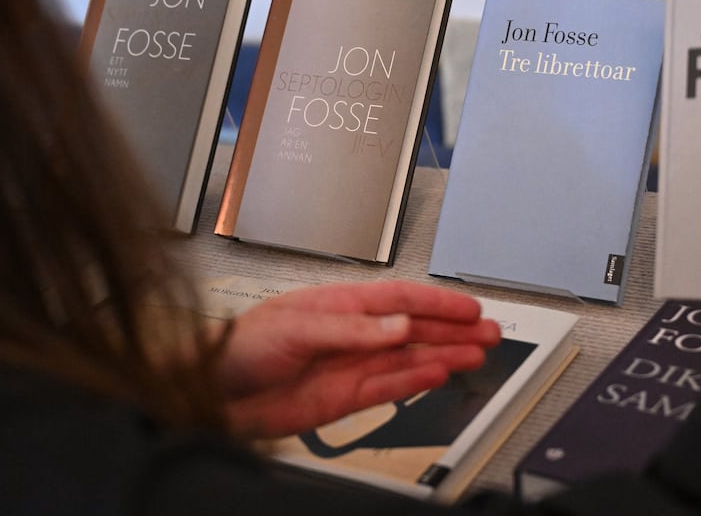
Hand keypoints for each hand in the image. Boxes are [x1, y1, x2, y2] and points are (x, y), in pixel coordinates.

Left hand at [215, 281, 500, 438]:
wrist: (211, 393)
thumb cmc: (239, 347)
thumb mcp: (296, 326)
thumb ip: (352, 329)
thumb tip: (397, 326)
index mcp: (339, 305)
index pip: (400, 301)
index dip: (437, 304)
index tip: (469, 308)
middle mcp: (351, 335)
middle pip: (413, 331)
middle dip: (453, 330)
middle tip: (488, 333)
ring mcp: (350, 366)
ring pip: (409, 360)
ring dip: (444, 356)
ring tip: (476, 354)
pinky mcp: (343, 399)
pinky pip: (389, 389)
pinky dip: (416, 383)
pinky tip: (440, 375)